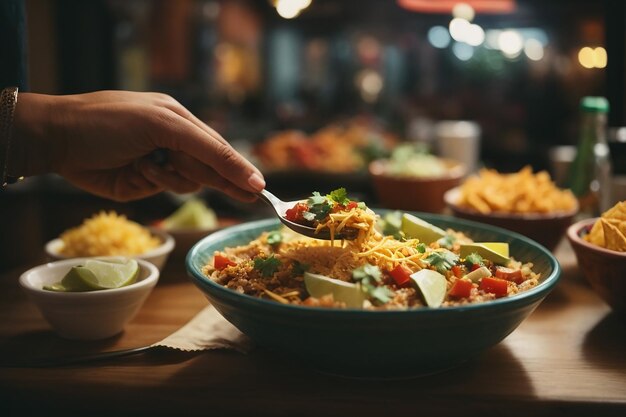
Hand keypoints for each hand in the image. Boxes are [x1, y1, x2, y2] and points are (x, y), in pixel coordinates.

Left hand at [10, 91, 264, 201]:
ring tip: (150, 164)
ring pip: (187, 183)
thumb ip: (211, 150)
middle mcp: (172, 142)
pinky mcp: (141, 184)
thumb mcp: (166, 126)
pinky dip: (155, 182)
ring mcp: (157, 164)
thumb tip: (250, 176)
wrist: (57, 138)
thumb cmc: (111, 122)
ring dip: (173, 178)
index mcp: (179, 120)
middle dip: (221, 180)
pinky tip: (138, 170)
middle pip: (208, 167)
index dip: (239, 169)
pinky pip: (164, 191)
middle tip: (249, 198)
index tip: (260, 188)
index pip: (219, 148)